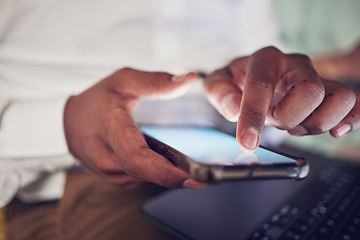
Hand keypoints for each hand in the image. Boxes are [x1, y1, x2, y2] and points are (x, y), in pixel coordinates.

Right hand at [64, 68, 205, 188]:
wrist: (71, 120)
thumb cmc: (98, 99)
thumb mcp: (125, 81)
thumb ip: (157, 81)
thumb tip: (189, 79)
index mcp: (110, 129)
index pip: (137, 159)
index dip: (165, 172)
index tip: (194, 178)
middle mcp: (107, 156)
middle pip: (147, 173)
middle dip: (177, 176)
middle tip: (206, 175)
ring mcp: (108, 171)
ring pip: (145, 178)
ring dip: (167, 174)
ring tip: (187, 167)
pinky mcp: (114, 177)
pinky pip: (140, 178)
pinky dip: (156, 173)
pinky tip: (164, 163)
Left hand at [203, 46, 357, 150]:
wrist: (253, 81)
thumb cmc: (237, 82)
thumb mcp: (218, 83)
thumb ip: (220, 92)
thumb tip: (234, 108)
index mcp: (265, 59)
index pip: (262, 85)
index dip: (253, 115)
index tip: (246, 142)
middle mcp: (295, 65)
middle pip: (310, 90)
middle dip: (288, 117)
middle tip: (272, 123)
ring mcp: (316, 79)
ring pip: (340, 97)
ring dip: (317, 122)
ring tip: (295, 127)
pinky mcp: (329, 94)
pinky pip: (354, 103)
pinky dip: (351, 120)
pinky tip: (335, 131)